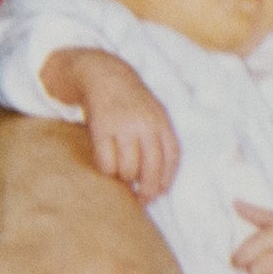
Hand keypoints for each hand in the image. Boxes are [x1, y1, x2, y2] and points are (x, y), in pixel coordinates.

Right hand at [43, 48, 178, 198]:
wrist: (104, 75)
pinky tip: (108, 168)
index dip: (167, 180)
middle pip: (151, 169)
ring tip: (122, 176)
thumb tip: (162, 179)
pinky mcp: (101, 129)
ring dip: (125, 179)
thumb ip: (160, 139)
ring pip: (128, 169)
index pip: (171, 157)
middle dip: (148, 190)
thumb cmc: (131, 102)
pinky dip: (107, 172)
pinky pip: (106, 163)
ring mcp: (123, 127)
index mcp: (162, 121)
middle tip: (142, 198)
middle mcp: (145, 125)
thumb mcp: (154, 113)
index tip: (161, 192)